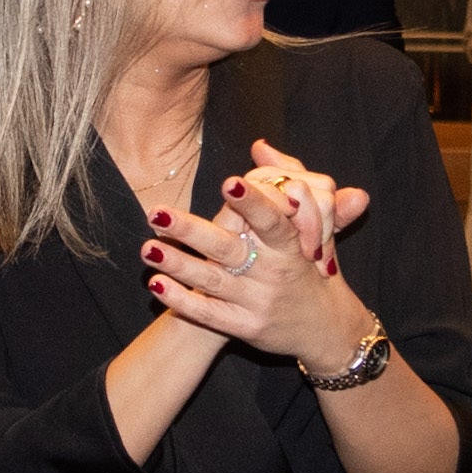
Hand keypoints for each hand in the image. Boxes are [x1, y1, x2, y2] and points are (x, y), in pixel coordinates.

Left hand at [140, 139, 370, 364]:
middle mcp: (273, 273)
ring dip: (178, 264)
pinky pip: (209, 315)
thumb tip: (259, 145)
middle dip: (191, 231)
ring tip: (147, 249)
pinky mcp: (245, 327)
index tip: (229, 183)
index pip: (273, 221)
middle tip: (157, 213)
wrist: (324, 327)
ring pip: (212, 281)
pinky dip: (182, 300)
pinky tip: (156, 285)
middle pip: (228, 250)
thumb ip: (287, 184)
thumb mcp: (312, 226)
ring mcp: (257, 302)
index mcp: (291, 246)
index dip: (253, 203)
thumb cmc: (309, 266)